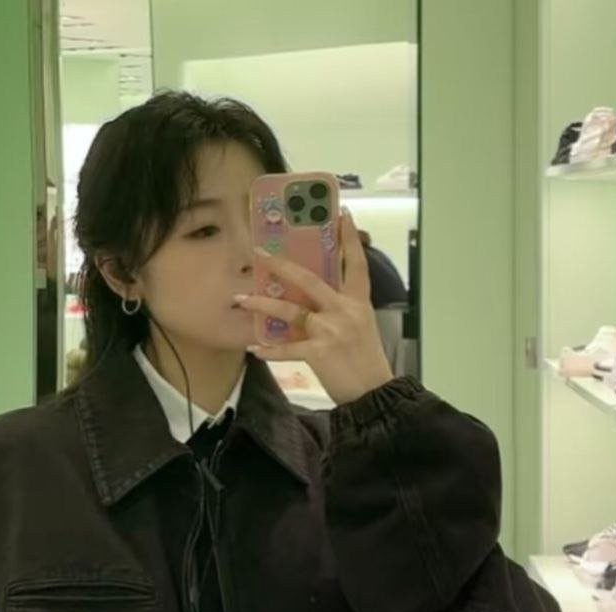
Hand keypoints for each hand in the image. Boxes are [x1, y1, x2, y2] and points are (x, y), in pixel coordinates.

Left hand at [234, 207, 394, 405]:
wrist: (374, 394)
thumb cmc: (366, 362)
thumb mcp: (361, 327)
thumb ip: (342, 310)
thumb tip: (317, 300)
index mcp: (358, 303)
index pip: (356, 264)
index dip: (349, 239)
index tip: (342, 214)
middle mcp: (345, 311)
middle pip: (310, 279)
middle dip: (282, 265)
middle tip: (260, 253)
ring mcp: (331, 331)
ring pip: (291, 311)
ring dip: (263, 303)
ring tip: (241, 298)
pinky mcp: (319, 353)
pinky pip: (288, 349)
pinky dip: (270, 351)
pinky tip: (255, 350)